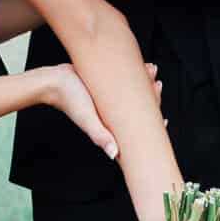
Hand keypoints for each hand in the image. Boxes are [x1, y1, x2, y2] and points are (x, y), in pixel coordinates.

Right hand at [42, 62, 160, 158]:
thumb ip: (100, 136)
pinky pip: (125, 82)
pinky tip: (141, 65)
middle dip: (152, 96)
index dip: (153, 125)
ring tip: (151, 69)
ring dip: (145, 82)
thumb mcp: (87, 119)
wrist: (54, 80)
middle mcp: (112, 114)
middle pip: (139, 108)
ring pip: (134, 93)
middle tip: (157, 83)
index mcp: (110, 125)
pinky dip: (134, 75)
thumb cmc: (70, 100)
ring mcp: (110, 100)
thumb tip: (114, 155)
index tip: (165, 119)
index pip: (136, 129)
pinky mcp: (106, 87)